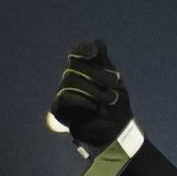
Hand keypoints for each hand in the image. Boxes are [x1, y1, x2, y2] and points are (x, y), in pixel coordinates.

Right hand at [48, 39, 133, 154]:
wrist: (116, 132)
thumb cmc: (117, 106)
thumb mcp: (115, 82)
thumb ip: (104, 63)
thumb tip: (97, 43)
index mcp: (85, 70)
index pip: (76, 52)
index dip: (81, 50)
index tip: (92, 53)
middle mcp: (72, 79)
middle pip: (74, 66)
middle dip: (96, 74)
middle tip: (114, 84)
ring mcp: (64, 93)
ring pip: (70, 80)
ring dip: (93, 89)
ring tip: (110, 100)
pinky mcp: (59, 109)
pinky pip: (65, 98)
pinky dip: (82, 101)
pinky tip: (94, 107)